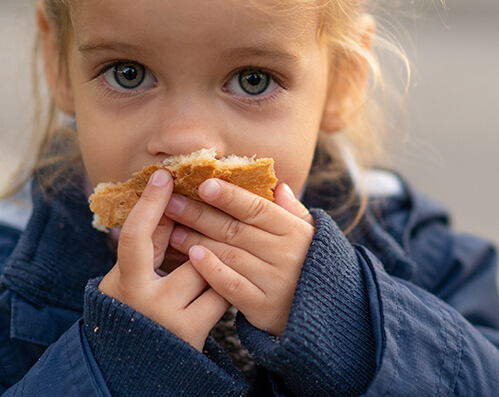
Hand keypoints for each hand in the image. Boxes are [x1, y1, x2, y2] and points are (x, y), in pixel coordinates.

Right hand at [98, 169, 230, 349]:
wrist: (141, 368)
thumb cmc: (138, 312)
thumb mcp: (133, 279)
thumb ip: (151, 246)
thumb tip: (171, 200)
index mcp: (122, 281)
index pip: (134, 236)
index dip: (150, 204)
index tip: (164, 176)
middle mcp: (142, 299)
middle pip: (186, 253)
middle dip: (201, 242)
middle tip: (211, 235)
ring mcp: (168, 318)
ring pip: (208, 272)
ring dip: (217, 267)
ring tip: (221, 267)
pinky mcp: (192, 333)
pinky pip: (221, 296)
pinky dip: (226, 287)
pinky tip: (229, 286)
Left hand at [165, 179, 313, 336]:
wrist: (326, 315)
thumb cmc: (311, 267)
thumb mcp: (311, 236)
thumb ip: (293, 211)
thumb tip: (278, 186)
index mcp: (296, 231)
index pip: (257, 208)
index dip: (229, 196)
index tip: (203, 184)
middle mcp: (287, 254)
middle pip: (236, 230)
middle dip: (200, 214)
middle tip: (172, 202)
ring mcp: (275, 281)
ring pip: (230, 255)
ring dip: (197, 240)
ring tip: (173, 229)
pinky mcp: (263, 307)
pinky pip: (232, 286)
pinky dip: (212, 270)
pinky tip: (192, 257)